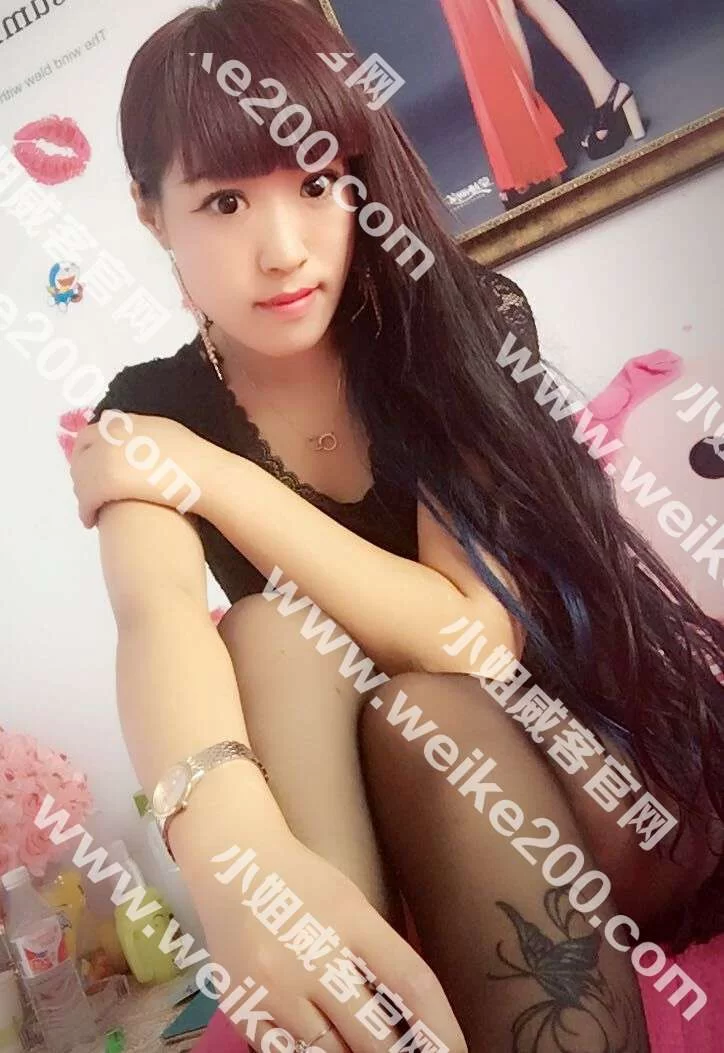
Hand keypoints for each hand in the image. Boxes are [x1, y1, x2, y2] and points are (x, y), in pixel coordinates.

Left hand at [70, 411, 214, 527]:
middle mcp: (112, 435)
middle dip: (80, 471)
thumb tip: (139, 444)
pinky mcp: (106, 481)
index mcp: (127, 422)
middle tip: (87, 491)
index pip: (94, 431)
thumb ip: (148, 435)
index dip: (90, 451)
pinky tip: (91, 520)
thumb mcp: (169, 434)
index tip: (94, 466)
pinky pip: (86, 498)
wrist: (203, 475)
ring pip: (80, 476)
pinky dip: (86, 510)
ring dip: (82, 493)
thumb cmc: (196, 460)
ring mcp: (107, 456)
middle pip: (81, 452)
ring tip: (90, 509)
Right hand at [196, 829, 465, 1052]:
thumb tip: (414, 1018)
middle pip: (375, 1036)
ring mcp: (275, 988)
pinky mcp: (244, 1010)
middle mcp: (313, 957)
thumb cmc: (302, 882)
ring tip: (364, 1048)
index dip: (440, 1028)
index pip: (411, 983)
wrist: (231, 864)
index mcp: (351, 921)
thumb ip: (380, 956)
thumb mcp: (351, 904)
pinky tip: (324, 1044)